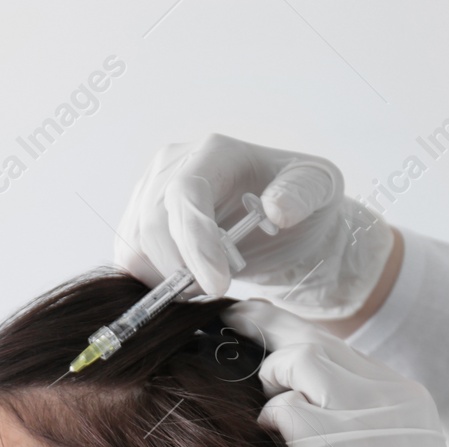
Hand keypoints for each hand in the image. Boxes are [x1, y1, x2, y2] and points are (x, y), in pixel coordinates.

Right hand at [115, 133, 394, 319]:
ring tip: (206, 282)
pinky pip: (129, 259)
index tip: (217, 287)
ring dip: (166, 279)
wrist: (280, 217)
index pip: (186, 194)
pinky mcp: (138, 219)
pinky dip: (152, 281)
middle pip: (151, 225)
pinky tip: (186, 281)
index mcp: (215, 152)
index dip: (195, 244)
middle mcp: (173, 165)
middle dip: (180, 270)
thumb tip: (276, 210)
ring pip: (134, 246)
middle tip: (215, 291)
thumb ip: (301, 195)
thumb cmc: (300, 201)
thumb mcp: (319, 191)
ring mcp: (149, 190)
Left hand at [220, 297, 448, 446]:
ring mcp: (358, 409)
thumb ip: (364, 432)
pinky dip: (266, 421)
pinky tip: (266, 444)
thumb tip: (309, 417)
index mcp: (409, 401)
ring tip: (260, 407)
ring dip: (270, 378)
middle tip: (234, 318)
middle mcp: (388, 393)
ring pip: (297, 358)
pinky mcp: (325, 437)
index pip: (345, 355)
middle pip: (317, 342)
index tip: (273, 340)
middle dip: (270, 328)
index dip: (303, 347)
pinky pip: (280, 408)